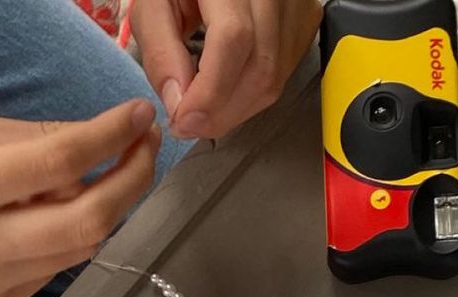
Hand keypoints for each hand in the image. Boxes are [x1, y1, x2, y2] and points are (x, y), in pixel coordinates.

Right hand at [0, 101, 159, 296]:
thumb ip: (32, 140)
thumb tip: (99, 140)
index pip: (57, 163)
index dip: (108, 138)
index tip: (138, 118)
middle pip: (86, 220)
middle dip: (130, 182)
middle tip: (145, 151)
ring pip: (81, 250)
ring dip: (107, 210)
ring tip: (107, 176)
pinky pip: (56, 269)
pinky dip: (70, 239)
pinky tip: (59, 215)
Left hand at [132, 0, 321, 139]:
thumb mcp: (154, 5)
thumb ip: (161, 51)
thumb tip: (179, 105)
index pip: (234, 39)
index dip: (210, 91)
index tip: (183, 121)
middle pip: (260, 69)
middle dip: (221, 112)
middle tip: (188, 124)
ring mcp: (295, 9)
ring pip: (273, 82)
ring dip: (234, 110)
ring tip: (203, 110)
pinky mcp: (303, 25)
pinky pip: (281, 78)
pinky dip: (249, 97)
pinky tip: (226, 91)